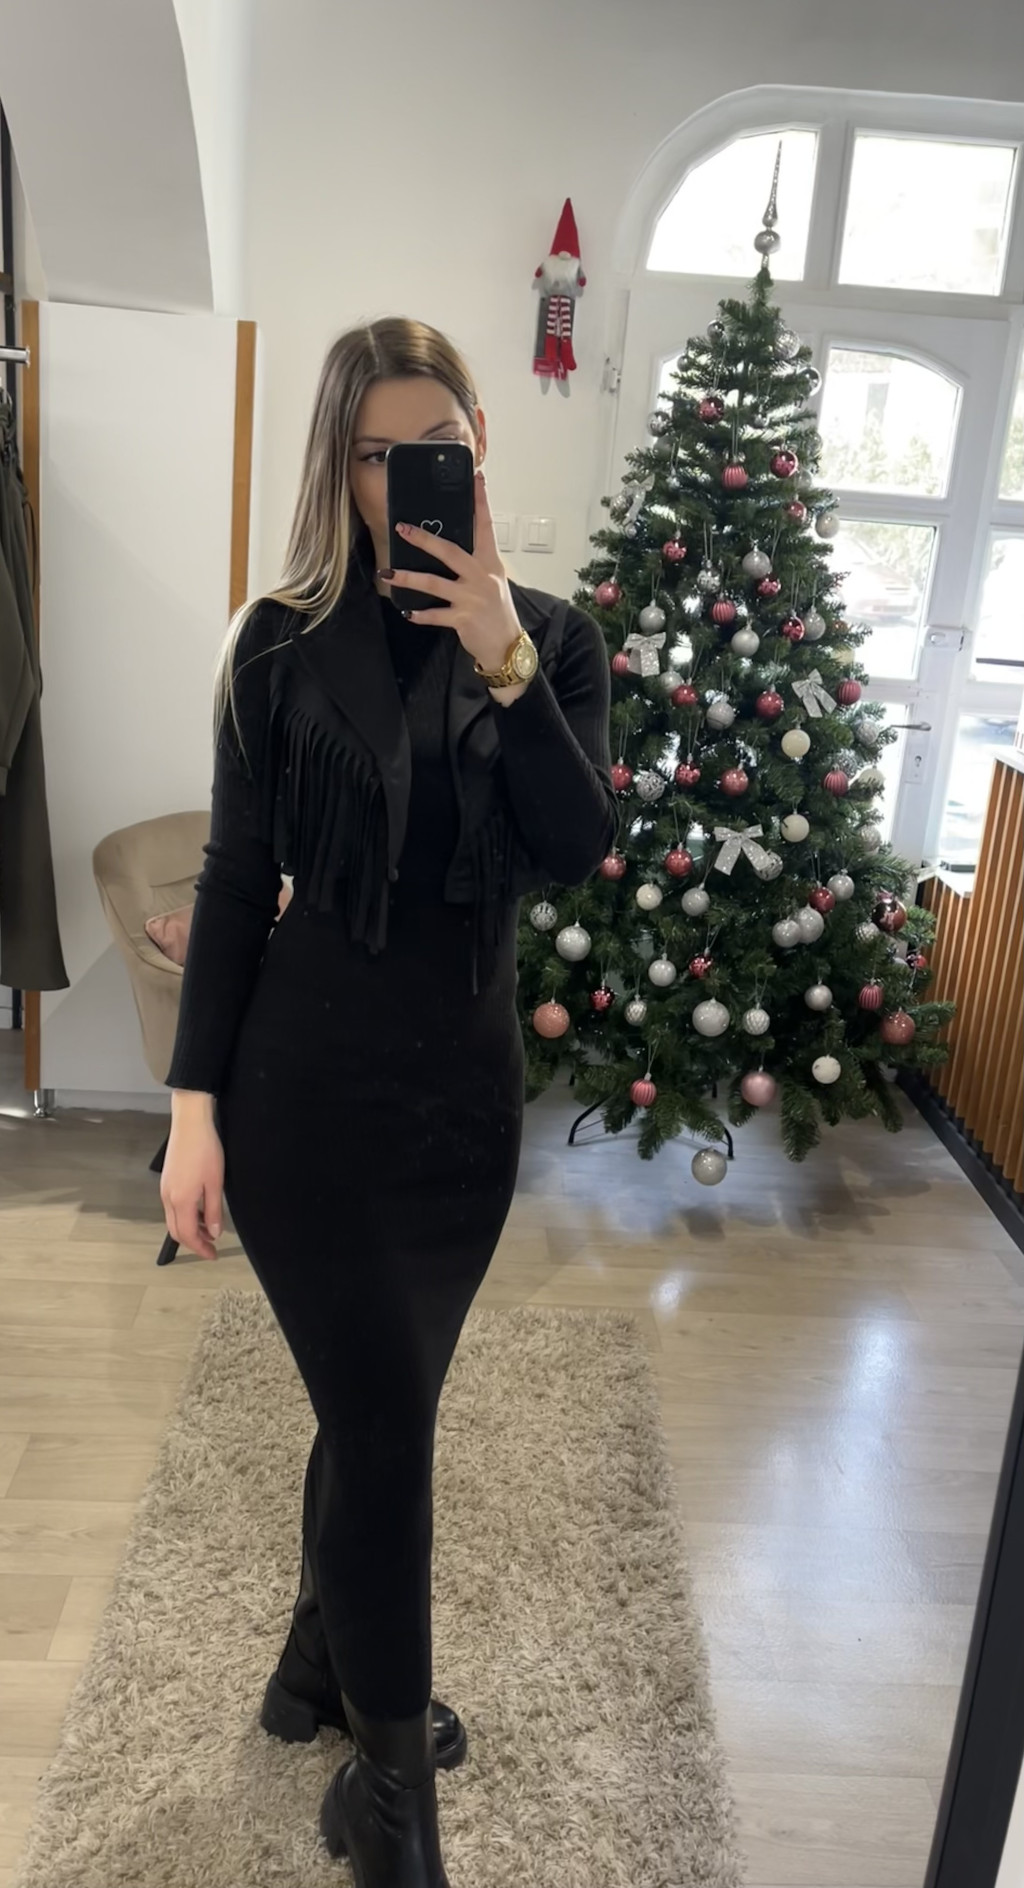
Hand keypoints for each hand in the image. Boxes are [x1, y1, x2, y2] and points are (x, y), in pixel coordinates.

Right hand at [161, 1116, 224, 1260]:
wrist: (190, 1124)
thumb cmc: (205, 1151)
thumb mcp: (215, 1183)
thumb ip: (213, 1211)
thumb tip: (213, 1233)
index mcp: (181, 1201)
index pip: (187, 1235)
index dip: (200, 1249)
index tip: (213, 1255)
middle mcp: (168, 1199)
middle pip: (176, 1231)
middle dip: (193, 1242)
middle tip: (211, 1247)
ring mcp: (165, 1190)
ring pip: (174, 1220)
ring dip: (190, 1229)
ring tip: (209, 1229)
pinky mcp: (167, 1181)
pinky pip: (173, 1208)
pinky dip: (186, 1216)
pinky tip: (200, 1211)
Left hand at [385, 470, 521, 674]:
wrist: (506, 645)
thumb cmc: (497, 611)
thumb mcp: (492, 581)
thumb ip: (473, 563)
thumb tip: (446, 548)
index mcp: (490, 562)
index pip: (485, 526)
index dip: (480, 502)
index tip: (476, 479)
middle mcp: (481, 576)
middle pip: (449, 551)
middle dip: (424, 539)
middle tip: (402, 528)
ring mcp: (471, 597)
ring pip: (434, 583)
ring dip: (408, 577)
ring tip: (388, 572)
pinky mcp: (463, 618)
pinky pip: (435, 614)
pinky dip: (420, 614)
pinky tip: (407, 612)